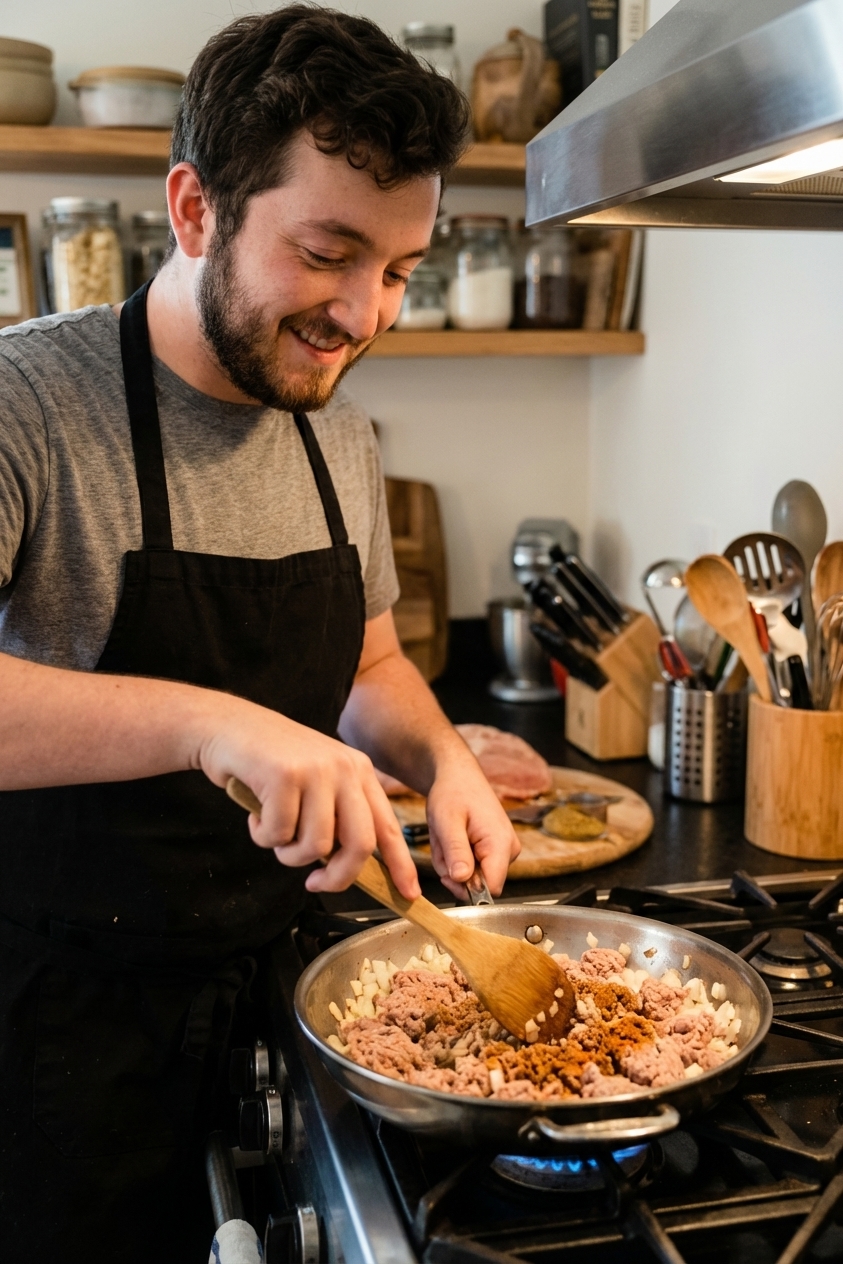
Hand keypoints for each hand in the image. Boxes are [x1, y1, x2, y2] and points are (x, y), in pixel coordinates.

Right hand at [198, 697, 419, 898]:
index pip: (388, 826)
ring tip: (273, 831)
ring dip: (287, 853)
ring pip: (316, 846)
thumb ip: (337, 816)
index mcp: (359, 771)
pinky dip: (262, 835)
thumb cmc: (270, 763)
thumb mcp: (318, 781)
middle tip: (315, 884)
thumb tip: (348, 867)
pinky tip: (255, 814)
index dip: (400, 864)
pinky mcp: (284, 775)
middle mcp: (345, 768)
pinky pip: (279, 834)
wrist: (229, 726)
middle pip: (360, 845)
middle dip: (337, 877)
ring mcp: (316, 770)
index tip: (408, 893)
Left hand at [424, 751, 519, 898]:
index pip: (491, 889)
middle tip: (442, 845)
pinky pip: (473, 868)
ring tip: (447, 838)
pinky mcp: (496, 851)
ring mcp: (504, 851)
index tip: (447, 871)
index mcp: (501, 844)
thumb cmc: (453, 792)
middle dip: (454, 872)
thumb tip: (462, 880)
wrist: (458, 776)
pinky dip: (456, 858)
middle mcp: (509, 850)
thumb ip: (456, 851)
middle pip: (480, 885)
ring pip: (473, 877)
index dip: (466, 888)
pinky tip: (453, 839)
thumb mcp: (447, 822)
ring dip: (452, 863)